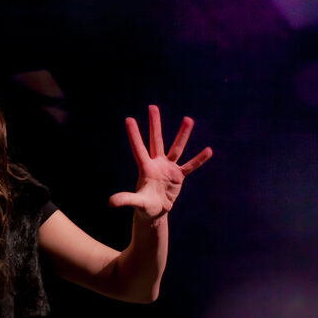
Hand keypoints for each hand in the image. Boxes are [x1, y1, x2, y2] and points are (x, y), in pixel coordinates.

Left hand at [108, 105, 211, 220]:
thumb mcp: (136, 202)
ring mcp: (168, 168)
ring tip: (188, 119)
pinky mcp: (178, 176)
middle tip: (152, 107)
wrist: (155, 211)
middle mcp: (156, 164)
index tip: (128, 119)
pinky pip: (190, 166)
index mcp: (145, 168)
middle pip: (156, 140)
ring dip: (182, 134)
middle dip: (155, 124)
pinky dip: (199, 159)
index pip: (138, 148)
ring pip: (176, 148)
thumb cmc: (143, 206)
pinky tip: (208, 150)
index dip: (134, 135)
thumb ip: (125, 199)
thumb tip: (109, 202)